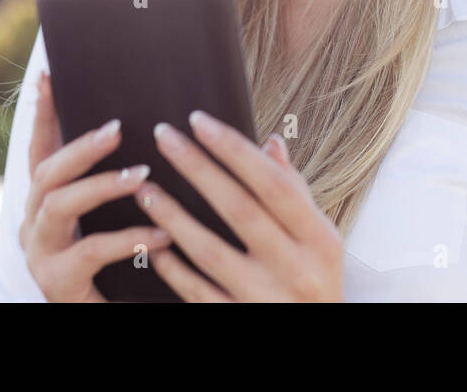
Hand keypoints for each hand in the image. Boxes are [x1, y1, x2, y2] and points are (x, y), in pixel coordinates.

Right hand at [20, 69, 171, 301]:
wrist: (110, 315)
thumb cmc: (123, 265)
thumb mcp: (119, 217)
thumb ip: (130, 180)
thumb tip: (165, 132)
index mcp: (47, 201)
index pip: (42, 149)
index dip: (43, 113)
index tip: (49, 74)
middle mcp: (34, 223)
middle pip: (45, 172)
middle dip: (80, 146)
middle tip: (117, 128)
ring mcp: (41, 254)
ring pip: (58, 206)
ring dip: (101, 185)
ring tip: (143, 176)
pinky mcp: (56, 283)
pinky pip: (89, 251)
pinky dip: (127, 239)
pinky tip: (161, 234)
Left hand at [137, 110, 342, 301]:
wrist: (319, 344)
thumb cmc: (316, 283)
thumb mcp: (321, 241)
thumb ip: (296, 193)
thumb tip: (272, 143)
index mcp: (320, 241)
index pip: (273, 183)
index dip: (234, 149)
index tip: (200, 121)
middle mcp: (295, 270)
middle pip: (238, 209)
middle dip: (196, 167)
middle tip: (163, 136)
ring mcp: (263, 300)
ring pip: (209, 251)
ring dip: (172, 216)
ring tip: (145, 189)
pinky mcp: (237, 320)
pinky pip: (196, 292)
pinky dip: (172, 267)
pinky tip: (152, 243)